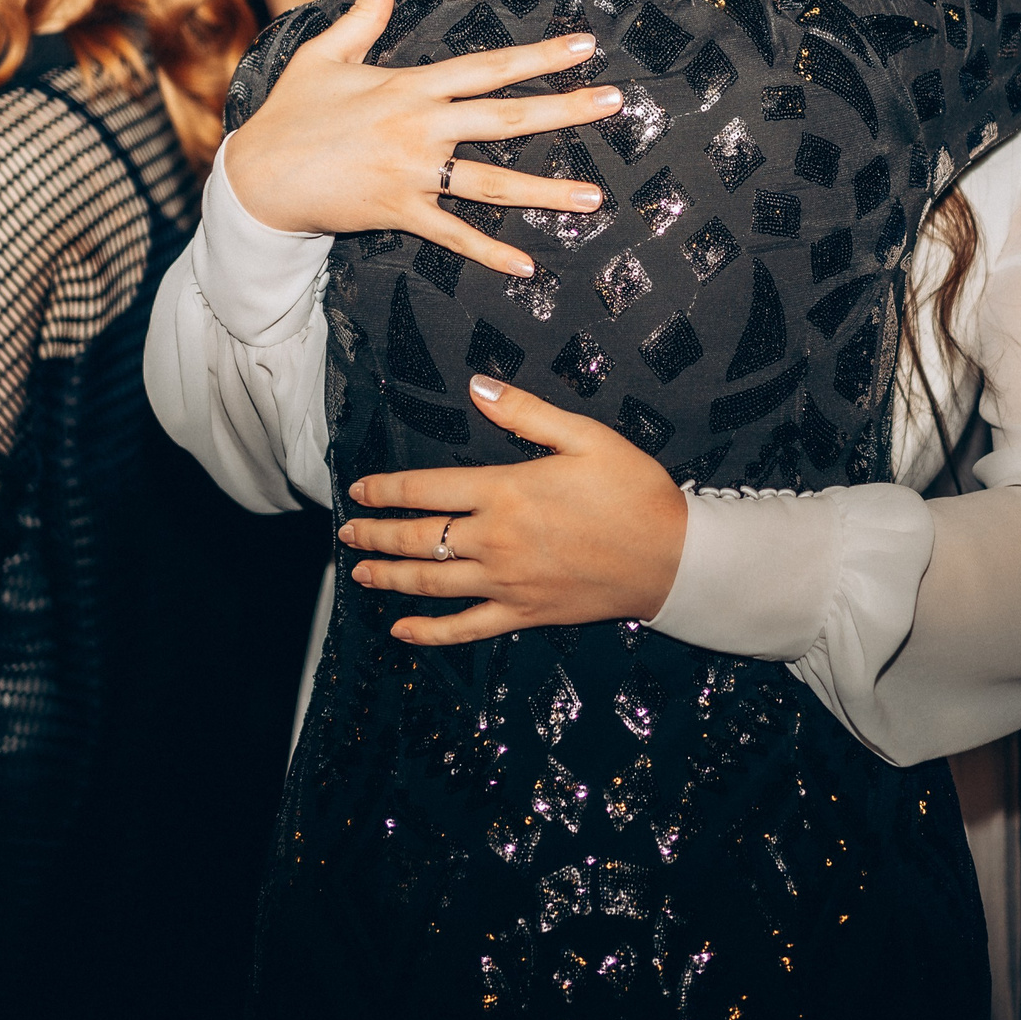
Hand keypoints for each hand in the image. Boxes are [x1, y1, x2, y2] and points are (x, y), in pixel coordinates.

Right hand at [218, 0, 624, 276]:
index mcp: (409, 85)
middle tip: (615, 103)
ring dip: (546, 191)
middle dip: (565, 110)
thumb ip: (364, 11)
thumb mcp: (322, 53)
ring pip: (492, 183)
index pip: (487, 66)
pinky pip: (453, 234)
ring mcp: (413, 172)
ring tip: (592, 197)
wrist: (256, 176)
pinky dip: (489, 251)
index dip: (539, 55)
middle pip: (505, 117)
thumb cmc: (290, 113)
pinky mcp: (399, 211)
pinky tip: (528, 264)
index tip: (584, 45)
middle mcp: (420, 127)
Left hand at [339, 375, 688, 643]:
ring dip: (389, 579)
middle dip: (375, 535)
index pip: (426, 490)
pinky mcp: (523, 614)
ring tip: (360, 573)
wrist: (673, 558)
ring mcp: (506, 583)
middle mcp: (495, 540)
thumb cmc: (633, 491)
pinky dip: (429, 633)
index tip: (360, 490)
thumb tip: (477, 386)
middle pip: (416, 539)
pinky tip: (402, 632)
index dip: (386, 490)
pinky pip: (465, 629)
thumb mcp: (586, 437)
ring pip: (430, 584)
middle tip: (347, 533)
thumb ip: (526, 413)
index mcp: (505, 491)